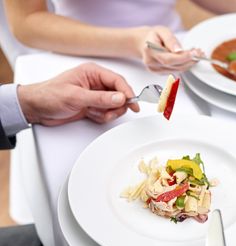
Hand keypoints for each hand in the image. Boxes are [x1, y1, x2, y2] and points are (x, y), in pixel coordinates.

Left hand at [17, 63, 138, 125]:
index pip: (117, 81)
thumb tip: (120, 98)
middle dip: (116, 106)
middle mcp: (96, 83)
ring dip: (108, 113)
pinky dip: (102, 116)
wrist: (36, 108)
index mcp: (92, 73)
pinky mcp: (93, 105)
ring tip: (95, 113)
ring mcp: (95, 95)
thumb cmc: (49, 95)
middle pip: (119, 94)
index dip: (127, 92)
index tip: (133, 103)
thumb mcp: (76, 96)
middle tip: (110, 112)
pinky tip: (91, 115)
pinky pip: (107, 112)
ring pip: (115, 105)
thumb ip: (100, 98)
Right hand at [138, 26, 202, 72]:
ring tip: (197, 53)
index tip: (194, 53)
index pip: (168, 59)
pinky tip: (190, 58)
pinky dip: (185, 64)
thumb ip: (170, 40)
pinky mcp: (160, 73)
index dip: (183, 58)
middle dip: (189, 60)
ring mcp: (155, 70)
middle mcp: (151, 63)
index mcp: (149, 51)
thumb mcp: (162, 31)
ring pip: (177, 69)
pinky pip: (176, 70)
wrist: (144, 43)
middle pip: (174, 66)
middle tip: (200, 52)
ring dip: (189, 62)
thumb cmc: (154, 36)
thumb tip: (179, 50)